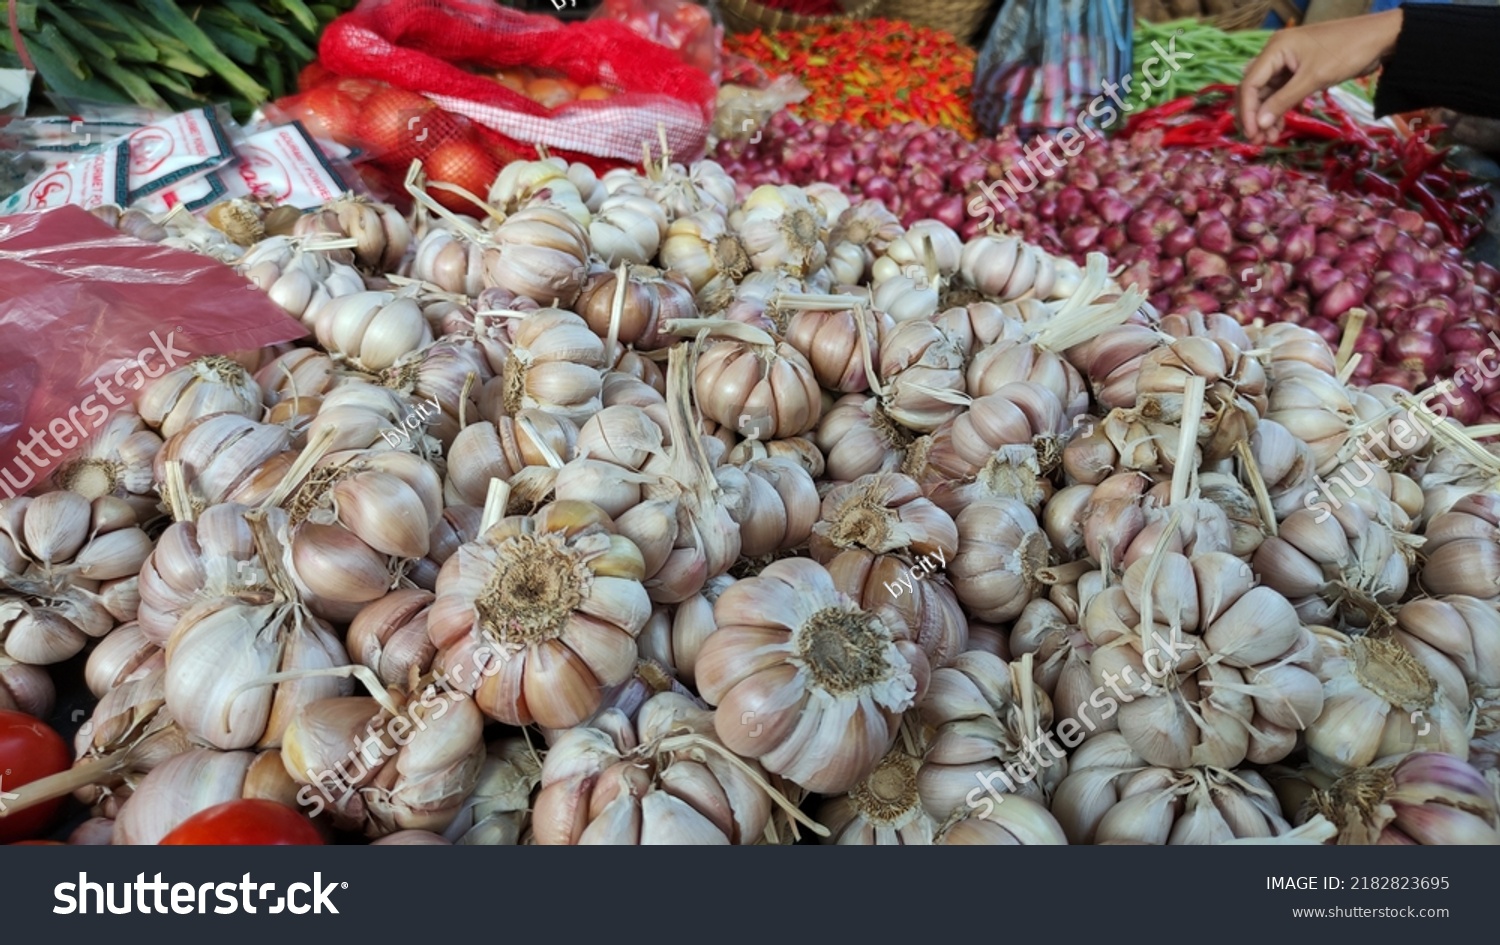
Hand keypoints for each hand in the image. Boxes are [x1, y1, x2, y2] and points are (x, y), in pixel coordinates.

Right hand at [1237, 10, 1403, 143]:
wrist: (1380, 37)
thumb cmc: (1346, 52)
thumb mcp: (1313, 78)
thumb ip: (1284, 101)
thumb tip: (1259, 125)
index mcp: (1275, 49)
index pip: (1249, 83)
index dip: (1247, 111)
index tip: (1251, 135)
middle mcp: (1276, 54)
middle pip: (1254, 89)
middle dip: (1254, 116)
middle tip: (1257, 141)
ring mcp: (1287, 62)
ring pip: (1267, 93)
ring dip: (1266, 116)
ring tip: (1269, 139)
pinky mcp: (1299, 70)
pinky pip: (1282, 92)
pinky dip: (1279, 109)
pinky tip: (1278, 128)